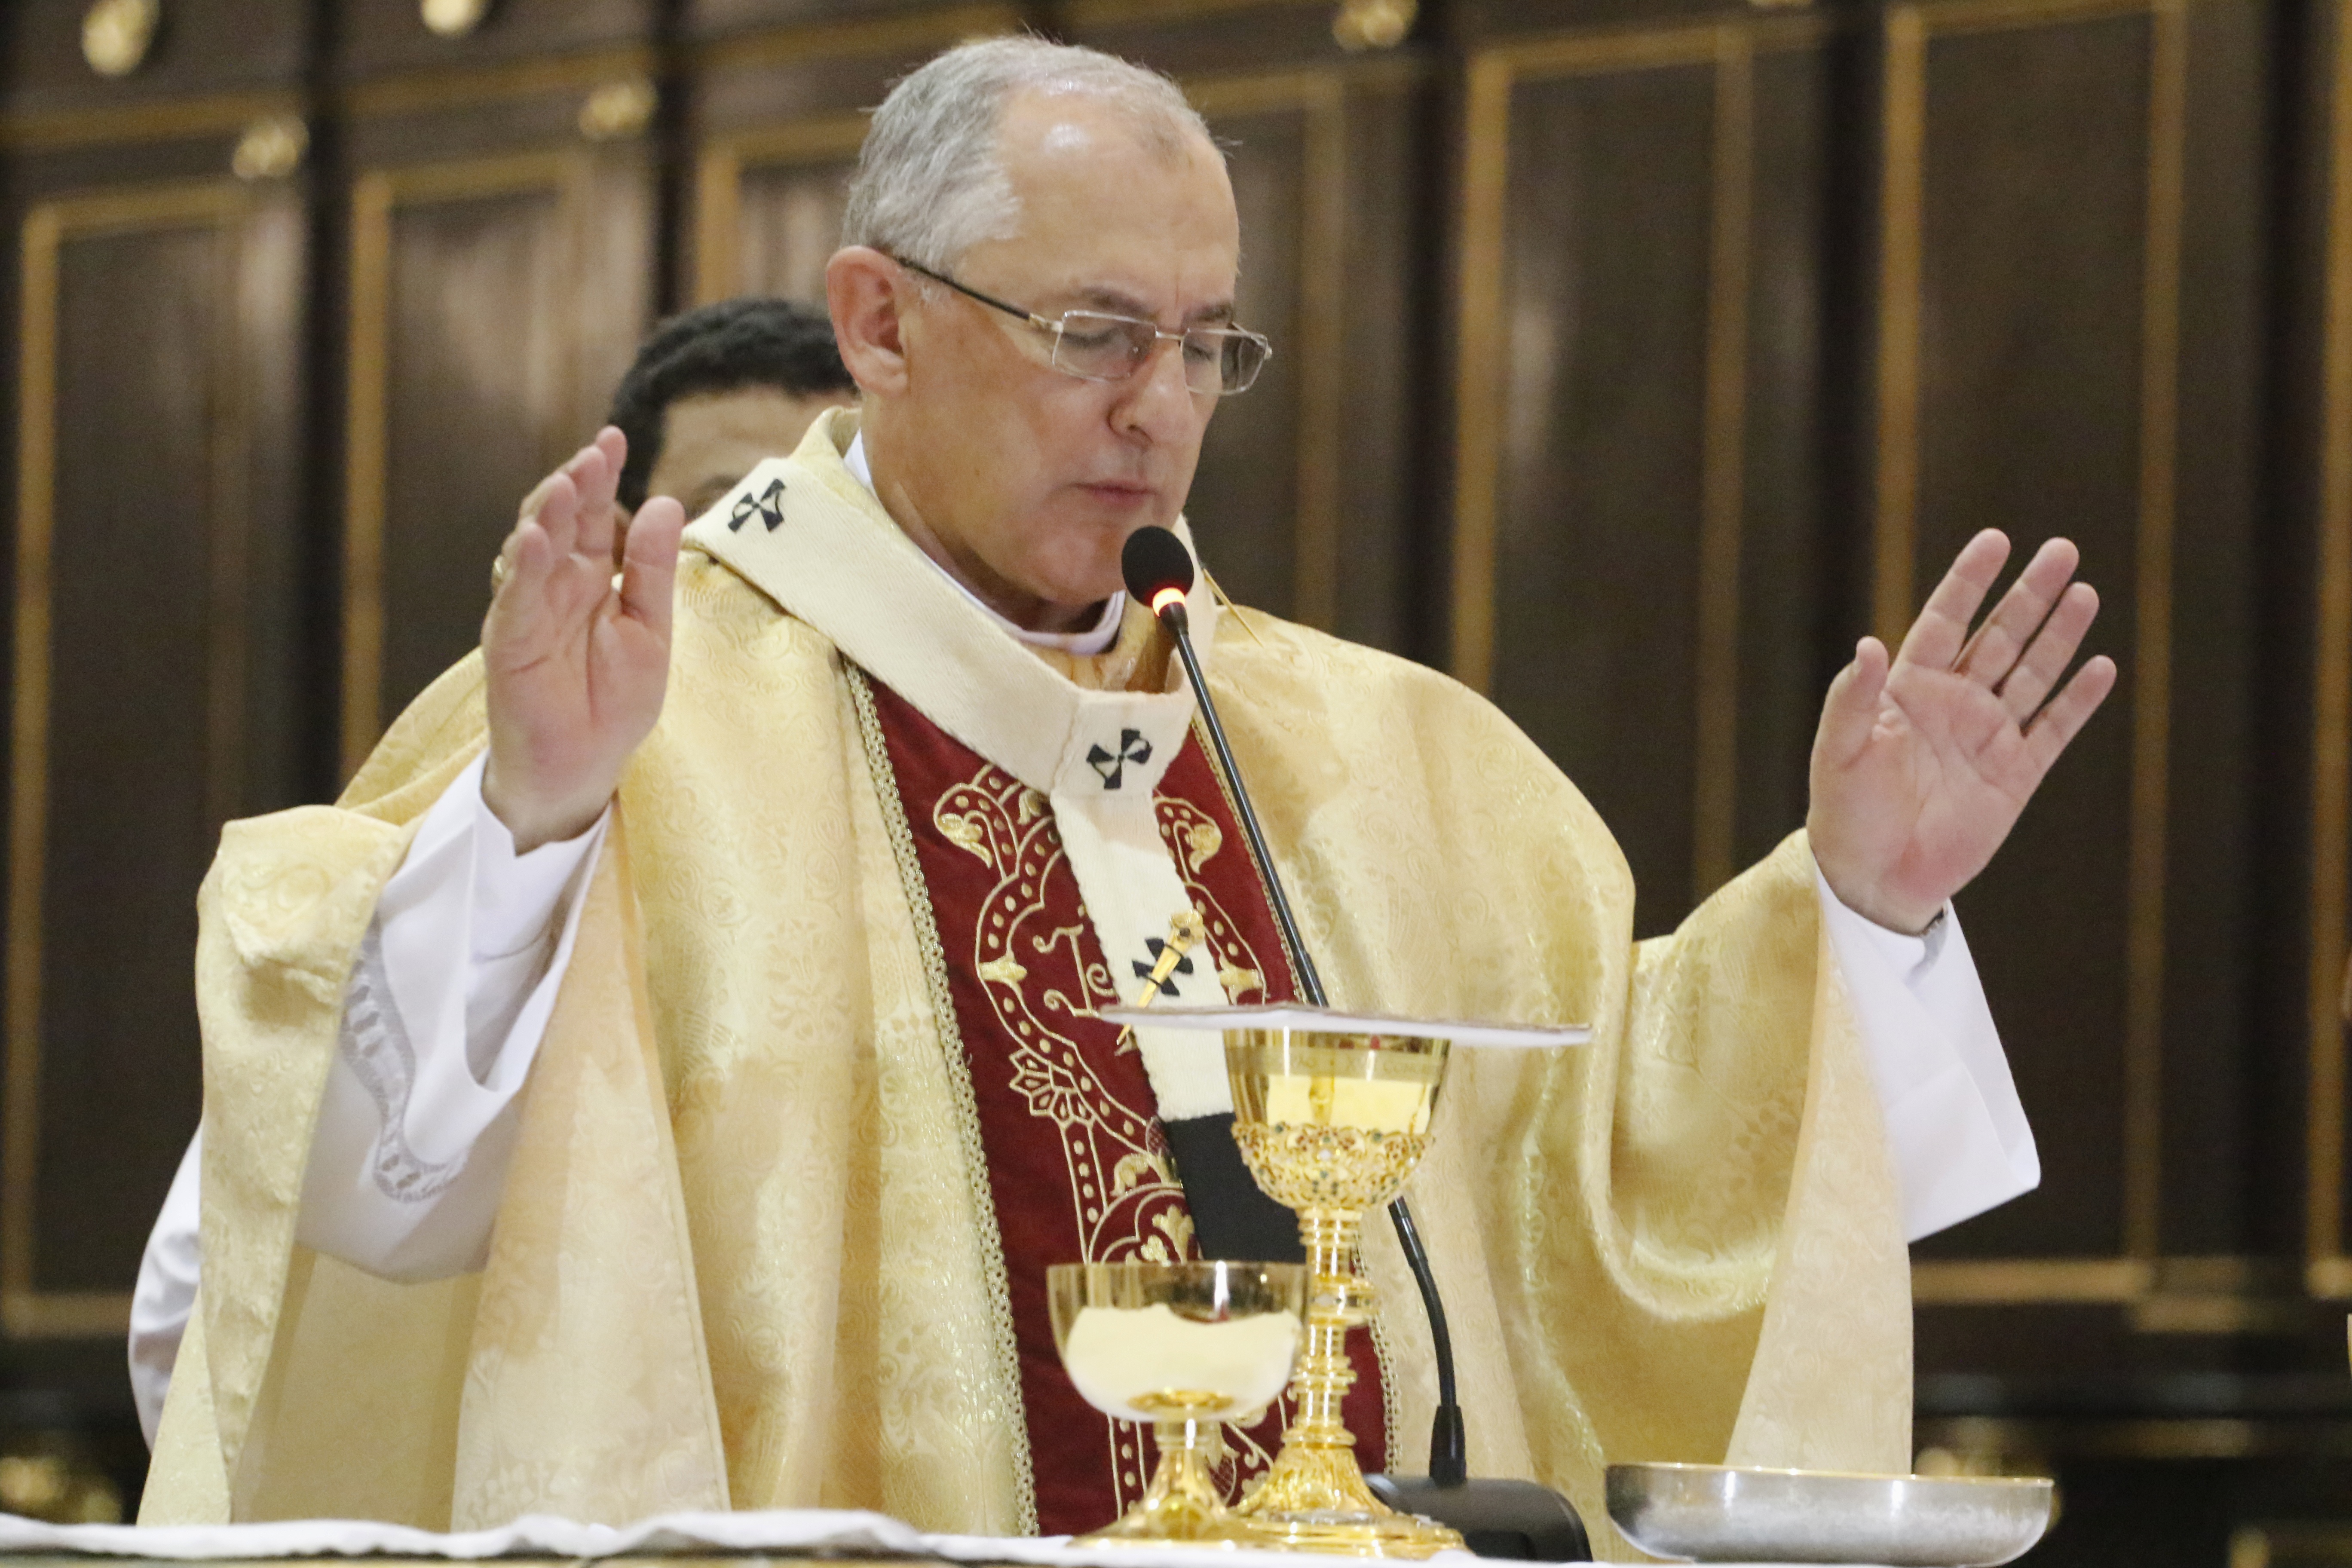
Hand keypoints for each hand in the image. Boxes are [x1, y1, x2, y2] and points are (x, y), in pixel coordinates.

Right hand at [481, 428, 684, 850]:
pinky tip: (533, 539)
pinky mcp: (508, 641)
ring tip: (568, 483)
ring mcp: (528, 609)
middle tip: (595, 454)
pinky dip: (523, 567)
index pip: (595, 515)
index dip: (601, 477)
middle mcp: (555, 584)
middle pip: (560, 520)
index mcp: (592, 577)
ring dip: (546, 514)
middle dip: (574, 483)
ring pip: (529, 548)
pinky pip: (514, 598)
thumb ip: (652, 570)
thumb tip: (663, 501)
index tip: (614, 439)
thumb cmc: (615, 703)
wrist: (585, 767)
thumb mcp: (650, 629)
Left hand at [1808, 530, 2117, 933]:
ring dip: (2059, 635)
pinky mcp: (2014, 776)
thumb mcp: (1840, 752)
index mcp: (1908, 690)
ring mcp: (1987, 738)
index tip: (1996, 539)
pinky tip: (2101, 667)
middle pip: (2000, 636)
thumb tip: (1867, 644)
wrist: (1873, 877)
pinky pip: (2052, 730)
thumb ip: (1853, 699)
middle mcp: (1953, 705)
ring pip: (2032, 673)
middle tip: (2063, 549)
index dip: (1970, 581)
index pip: (1945, 621)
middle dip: (2030, 595)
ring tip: (2084, 592)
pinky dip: (2077, 701)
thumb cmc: (1845, 812)